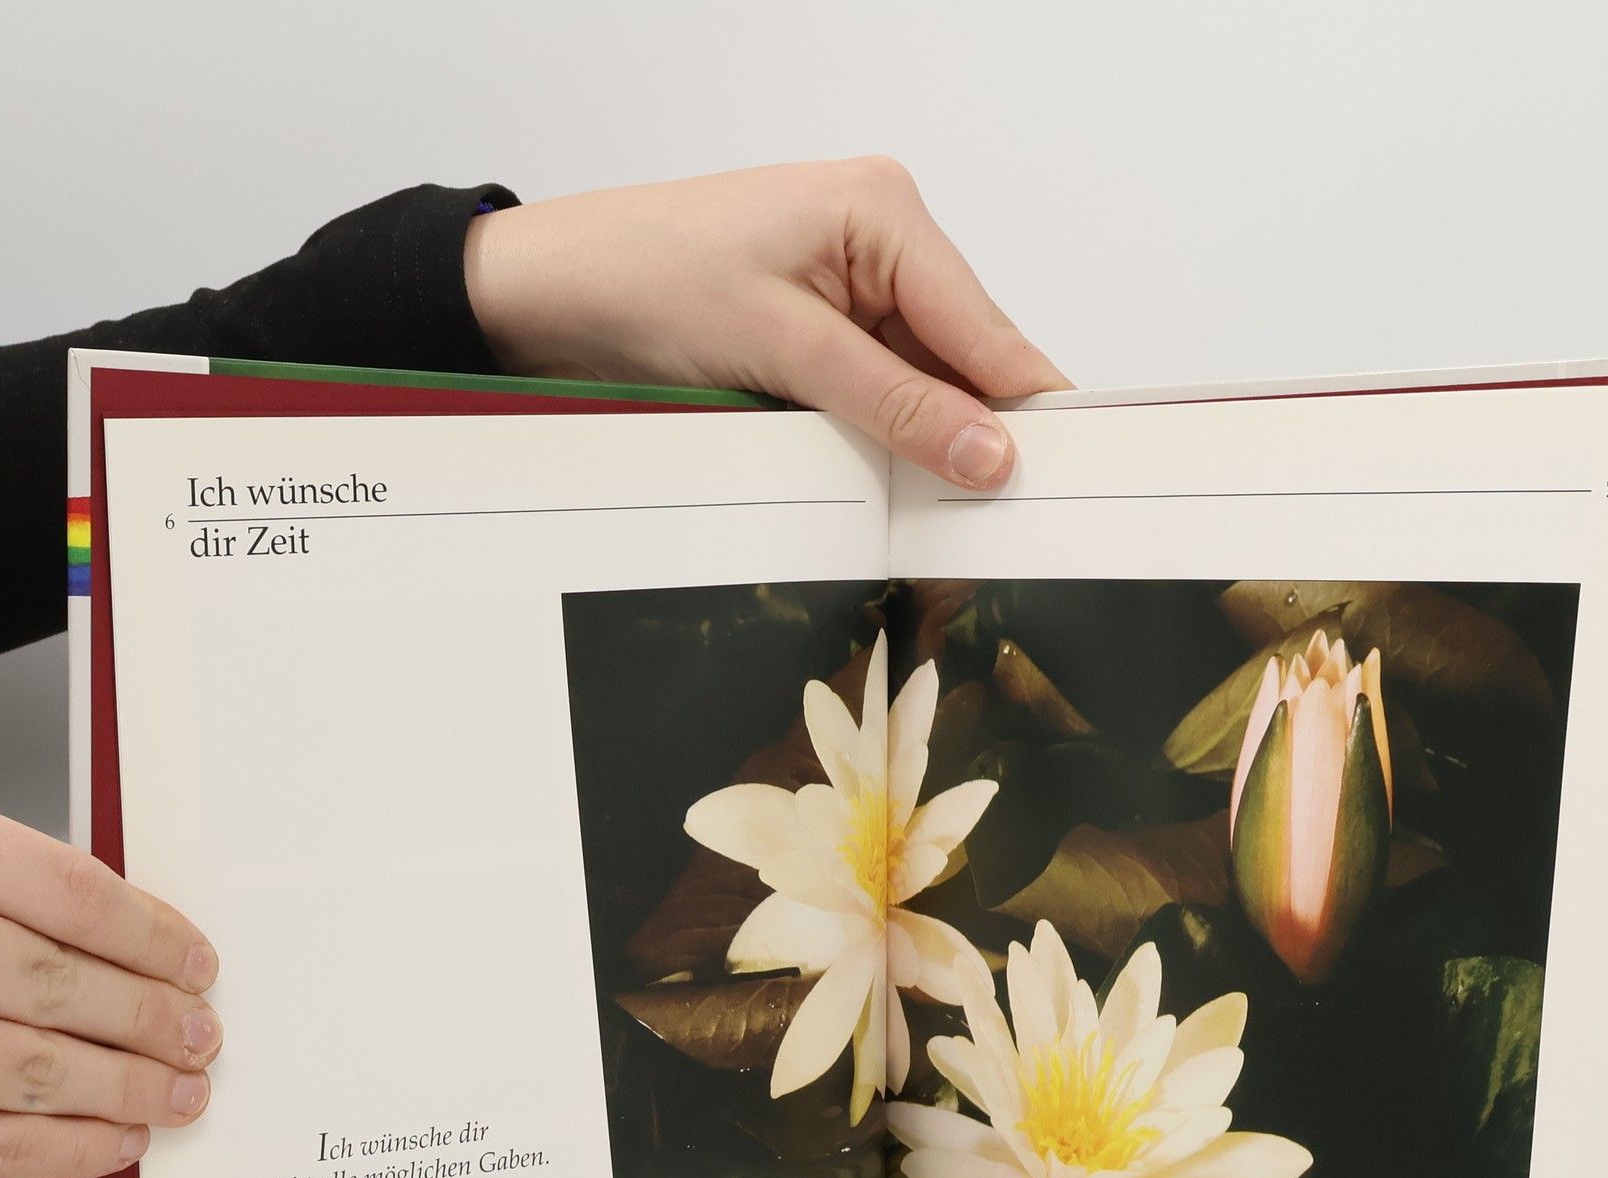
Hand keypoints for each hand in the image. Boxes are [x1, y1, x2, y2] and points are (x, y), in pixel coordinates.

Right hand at [0, 794, 221, 1177]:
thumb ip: (6, 890)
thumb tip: (136, 943)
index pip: (60, 890)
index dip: (146, 935)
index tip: (195, 963)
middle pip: (45, 982)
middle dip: (144, 1020)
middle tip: (200, 1039)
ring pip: (14, 1067)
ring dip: (115, 1090)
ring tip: (175, 1095)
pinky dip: (51, 1151)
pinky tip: (108, 1142)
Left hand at [462, 157, 1069, 489]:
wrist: (536, 294)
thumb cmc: (641, 282)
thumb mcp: (781, 347)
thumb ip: (894, 404)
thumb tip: (992, 456)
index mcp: (887, 214)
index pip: (991, 331)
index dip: (1030, 415)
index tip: (1071, 490)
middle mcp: (882, 243)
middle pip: (967, 364)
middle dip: (977, 441)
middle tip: (1005, 532)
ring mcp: (849, 291)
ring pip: (924, 390)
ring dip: (925, 452)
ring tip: (946, 528)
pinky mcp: (816, 334)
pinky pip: (876, 398)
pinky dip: (882, 446)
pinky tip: (889, 495)